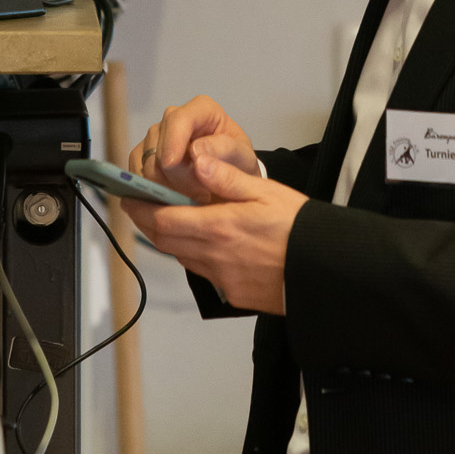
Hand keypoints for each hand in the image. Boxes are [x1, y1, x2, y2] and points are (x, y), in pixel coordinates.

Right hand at [128, 94, 258, 202]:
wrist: (228, 182)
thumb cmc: (236, 165)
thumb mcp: (242, 158)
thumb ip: (224, 150)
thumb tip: (196, 150)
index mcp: (201, 110)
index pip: (179, 119)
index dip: (172, 141)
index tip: (171, 164)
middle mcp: (174, 119)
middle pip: (159, 146)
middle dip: (176, 176)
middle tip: (200, 193)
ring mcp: (155, 137)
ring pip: (146, 165)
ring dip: (166, 188)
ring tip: (192, 197)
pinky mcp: (141, 157)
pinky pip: (137, 176)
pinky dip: (153, 193)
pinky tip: (175, 200)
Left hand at [136, 155, 304, 313]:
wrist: (325, 268)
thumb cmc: (299, 227)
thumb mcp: (266, 192)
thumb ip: (227, 178)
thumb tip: (196, 160)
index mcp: (219, 227)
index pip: (162, 219)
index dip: (140, 208)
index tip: (129, 195)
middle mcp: (214, 256)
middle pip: (164, 241)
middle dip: (146, 222)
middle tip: (139, 205)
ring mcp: (222, 278)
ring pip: (181, 256)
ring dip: (170, 238)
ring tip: (171, 218)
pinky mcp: (232, 293)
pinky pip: (203, 271)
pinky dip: (194, 254)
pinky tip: (207, 242)